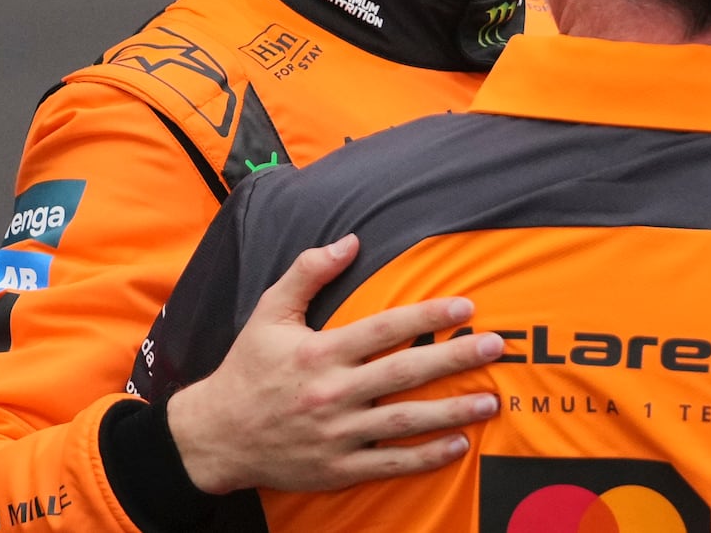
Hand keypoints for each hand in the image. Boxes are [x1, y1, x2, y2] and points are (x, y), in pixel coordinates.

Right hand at [165, 234, 504, 493]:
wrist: (214, 437)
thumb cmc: (247, 369)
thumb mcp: (268, 313)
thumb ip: (308, 273)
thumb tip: (350, 242)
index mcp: (319, 352)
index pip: (383, 329)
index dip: (426, 316)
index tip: (465, 307)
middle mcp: (332, 393)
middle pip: (404, 373)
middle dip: (453, 358)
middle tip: (495, 347)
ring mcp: (337, 434)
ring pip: (404, 421)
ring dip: (451, 410)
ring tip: (490, 400)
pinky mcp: (337, 469)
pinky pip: (389, 463)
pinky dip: (426, 456)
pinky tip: (458, 445)